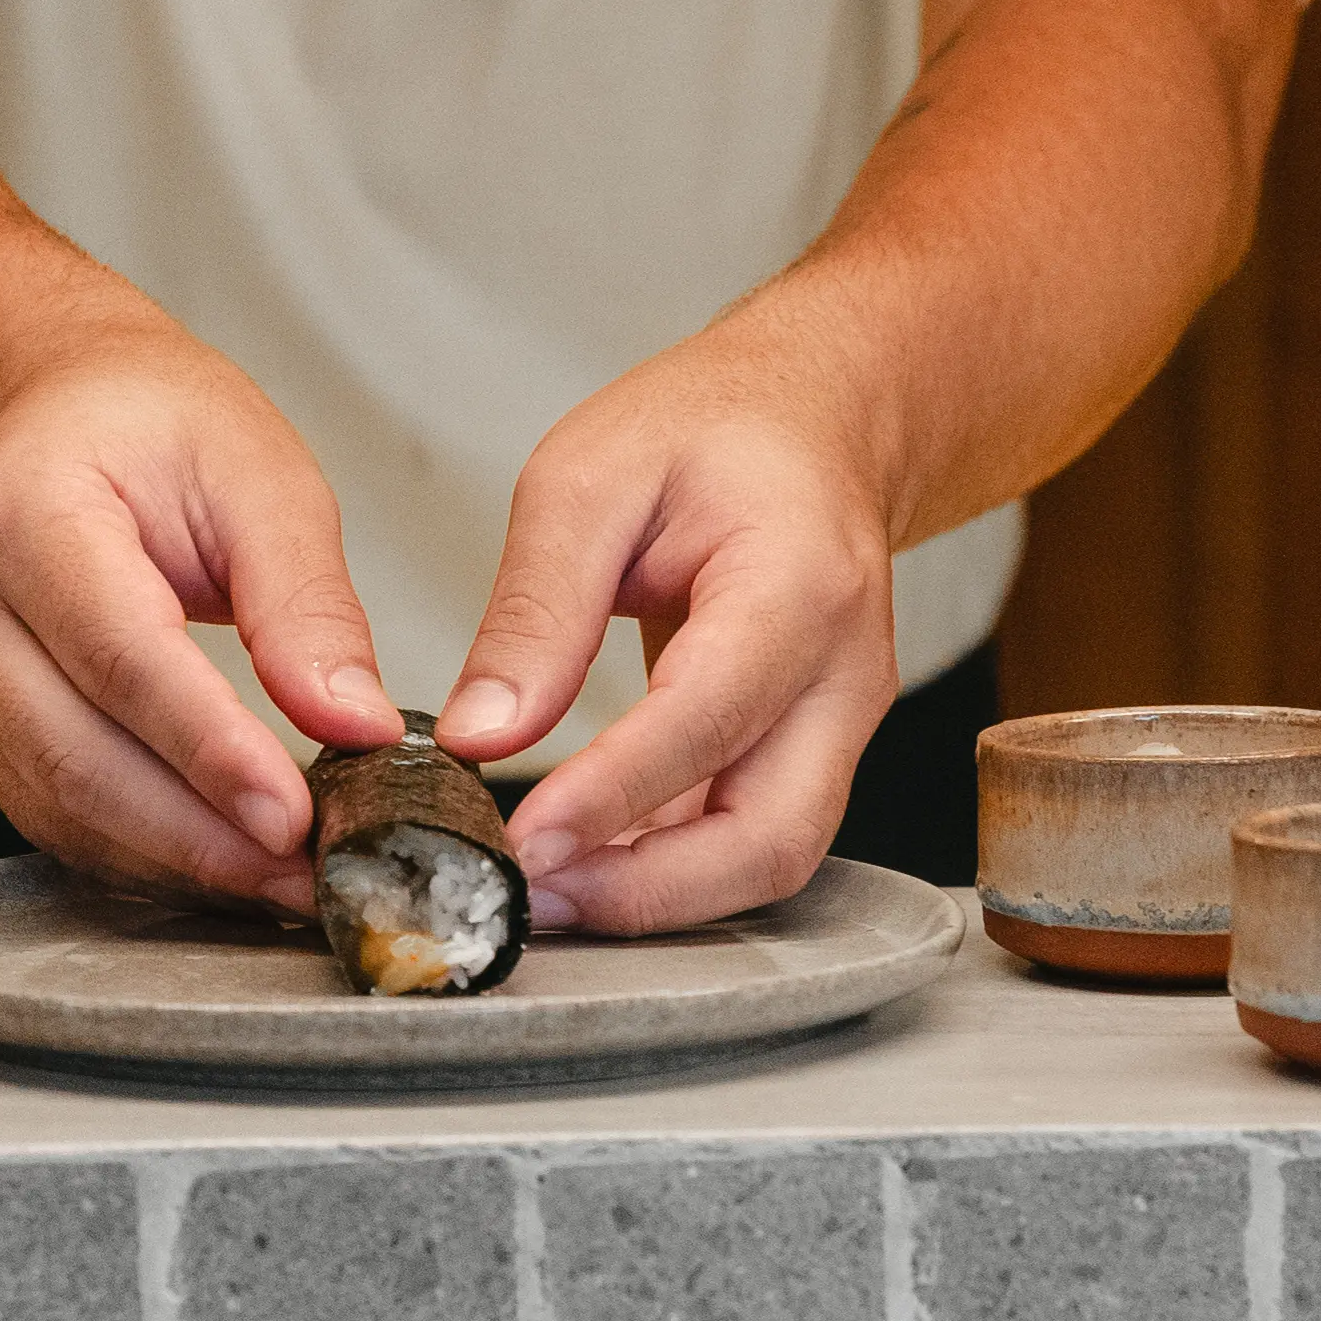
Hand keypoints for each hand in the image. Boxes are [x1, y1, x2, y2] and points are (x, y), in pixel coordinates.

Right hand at [0, 326, 402, 904]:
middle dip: (200, 834)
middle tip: (305, 875)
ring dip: (175, 858)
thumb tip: (354, 724)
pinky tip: (217, 860)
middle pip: (77, 752)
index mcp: (24, 511)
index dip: (209, 751)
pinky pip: (47, 811)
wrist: (49, 411)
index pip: (121, 657)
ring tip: (280, 879)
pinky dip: (137, 851)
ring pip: (57, 800)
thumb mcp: (258, 473)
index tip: (293, 816)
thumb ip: (305, 602)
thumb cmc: (150, 425)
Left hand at [437, 330, 898, 931]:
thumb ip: (535, 608)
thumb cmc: (713, 431)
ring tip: (543, 894)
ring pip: (769, 860)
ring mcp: (841, 723)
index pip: (706, 718)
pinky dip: (671, 872)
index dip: (613, 795)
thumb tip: (476, 734)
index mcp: (797, 585)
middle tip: (527, 897)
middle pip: (769, 835)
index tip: (522, 841)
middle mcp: (843, 674)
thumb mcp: (591, 478)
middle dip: (645, 893)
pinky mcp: (815, 753)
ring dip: (657, 899)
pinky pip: (753, 839)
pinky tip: (586, 865)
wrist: (817, 421)